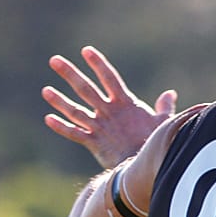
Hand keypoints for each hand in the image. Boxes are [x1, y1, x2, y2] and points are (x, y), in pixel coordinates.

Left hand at [43, 46, 175, 168]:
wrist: (147, 166)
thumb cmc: (157, 143)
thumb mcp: (163, 122)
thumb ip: (164, 106)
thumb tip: (170, 94)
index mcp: (126, 104)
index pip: (110, 78)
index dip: (98, 64)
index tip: (86, 50)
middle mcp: (109, 112)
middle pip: (86, 89)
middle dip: (70, 74)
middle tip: (54, 60)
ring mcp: (100, 127)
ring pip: (75, 111)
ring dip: (60, 101)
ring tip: (46, 90)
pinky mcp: (94, 143)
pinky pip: (75, 133)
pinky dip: (62, 127)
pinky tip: (49, 119)